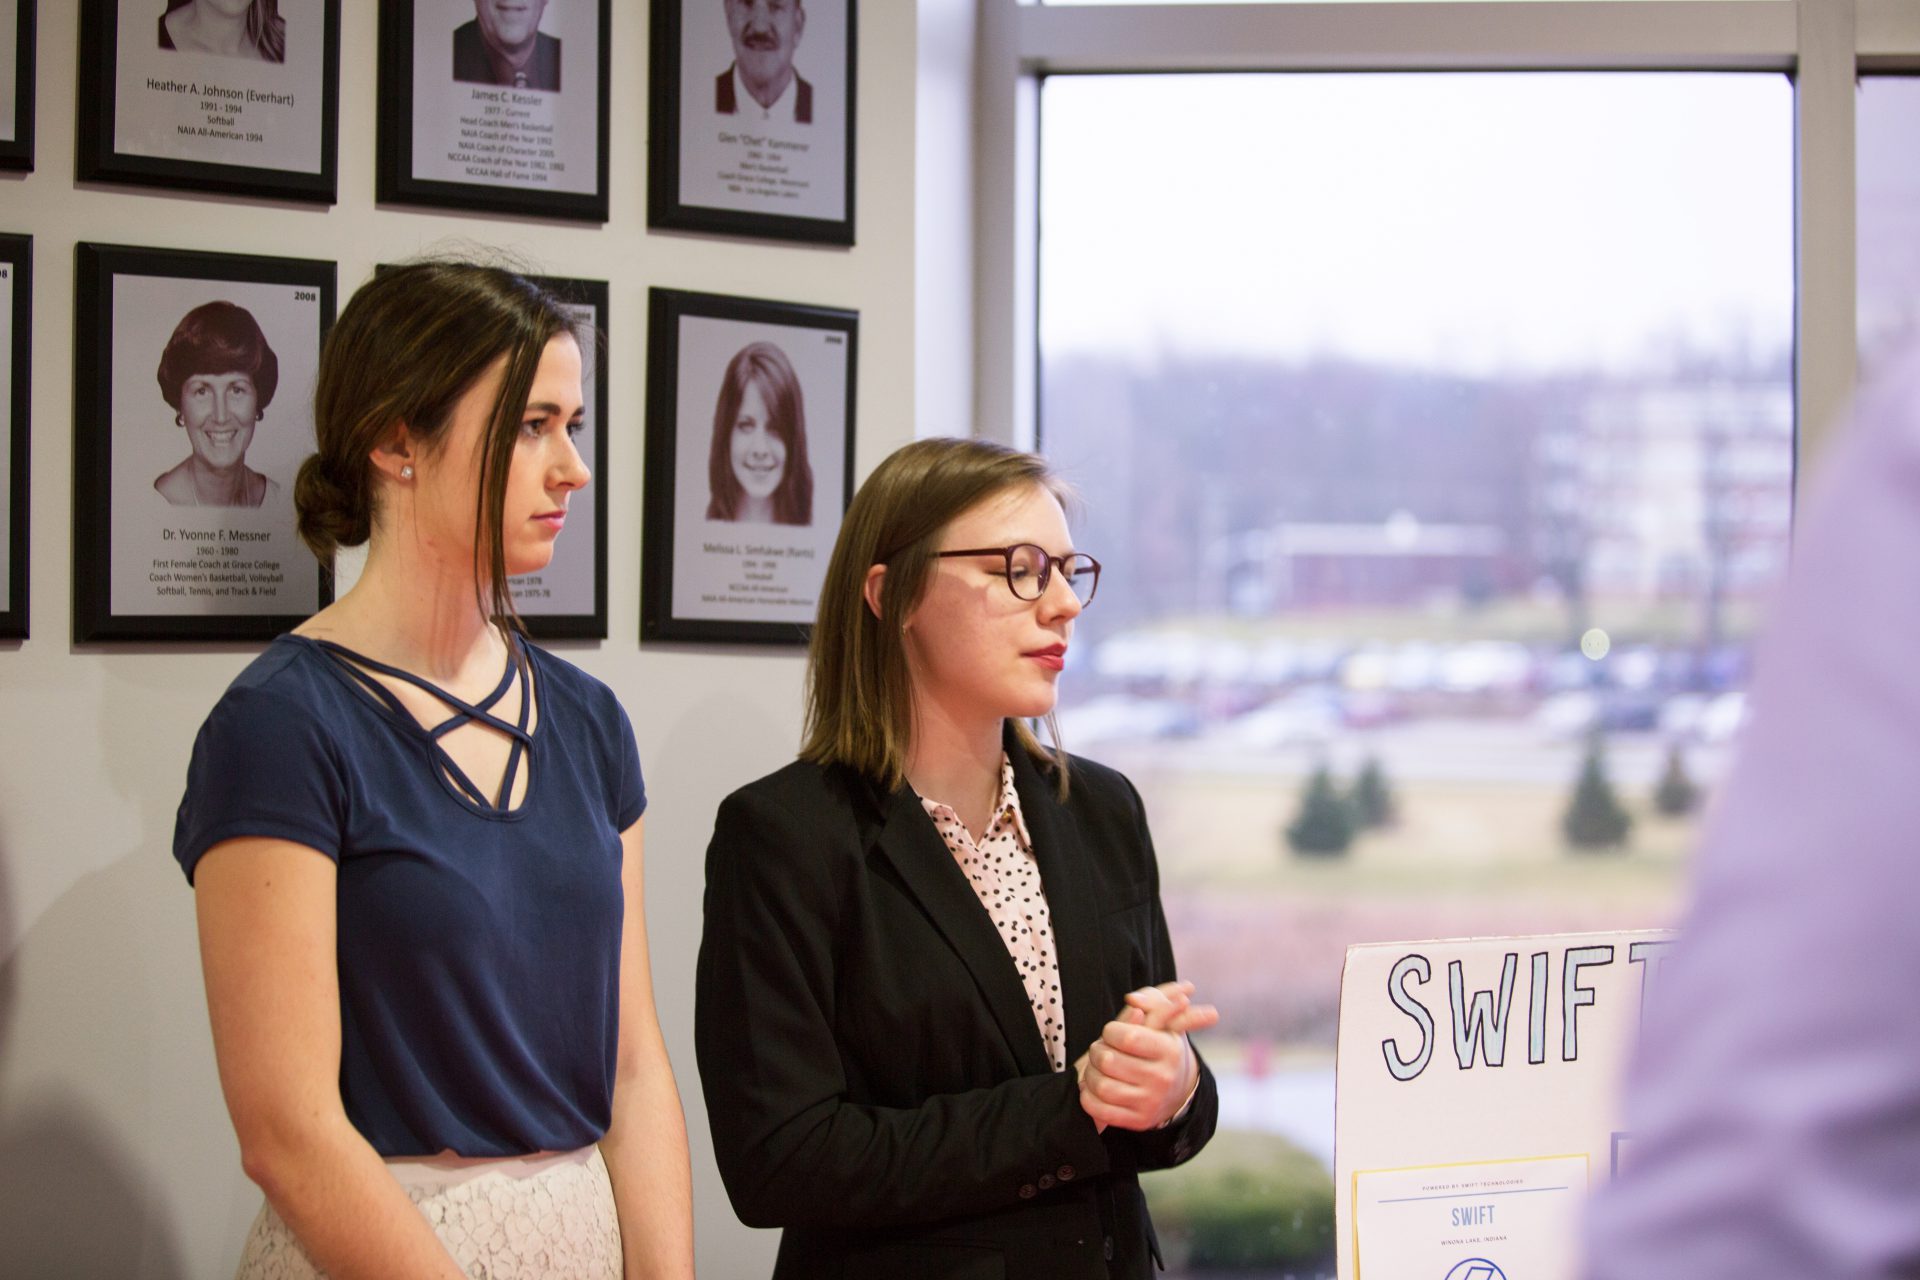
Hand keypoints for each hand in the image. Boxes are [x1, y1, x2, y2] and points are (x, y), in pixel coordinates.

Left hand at [1076, 983, 1216, 1131]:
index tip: (1111, 1032)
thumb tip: (1134, 1000)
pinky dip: (1088, 1097)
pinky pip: (1100, 1110)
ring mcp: (1150, 1102)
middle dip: (1096, 1050)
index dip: (1110, 1031)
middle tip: (1099, 1049)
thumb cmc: (1161, 1047)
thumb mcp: (1164, 1021)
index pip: (1128, 1037)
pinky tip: (1093, 1087)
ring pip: (1102, 1086)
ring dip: (1090, 1074)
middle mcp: (1162, 1078)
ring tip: (1096, 1068)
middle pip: (1109, 1061)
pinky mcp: (1138, 1121)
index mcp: (1169, 1051)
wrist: (1177, 1090)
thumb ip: (1152, 1001)